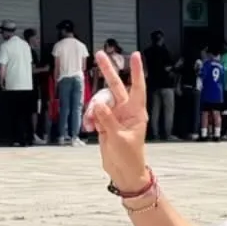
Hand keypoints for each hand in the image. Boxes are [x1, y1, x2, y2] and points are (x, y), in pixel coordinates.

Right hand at [91, 50, 148, 192]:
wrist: (123, 171)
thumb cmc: (129, 157)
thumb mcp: (119, 138)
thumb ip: (108, 120)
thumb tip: (98, 104)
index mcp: (136, 112)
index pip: (137, 87)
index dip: (136, 71)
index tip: (135, 55)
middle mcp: (126, 111)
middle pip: (115, 86)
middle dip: (107, 71)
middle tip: (100, 54)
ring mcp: (114, 115)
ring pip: (100, 101)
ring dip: (92, 109)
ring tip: (90, 123)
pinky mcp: (104, 122)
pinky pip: (94, 112)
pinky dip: (89, 118)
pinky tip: (89, 127)